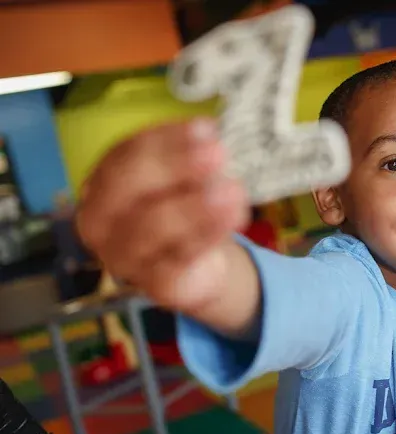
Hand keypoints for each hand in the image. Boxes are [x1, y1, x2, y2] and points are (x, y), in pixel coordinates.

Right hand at [76, 118, 250, 313]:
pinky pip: (179, 258)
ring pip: (153, 226)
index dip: (165, 141)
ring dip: (196, 205)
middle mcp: (101, 221)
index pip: (125, 155)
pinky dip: (209, 235)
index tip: (205, 128)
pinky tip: (234, 216)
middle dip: (175, 167)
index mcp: (103, 184)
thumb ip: (189, 158)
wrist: (199, 266)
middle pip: (129, 188)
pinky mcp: (155, 284)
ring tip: (233, 190)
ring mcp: (124, 256)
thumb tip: (207, 134)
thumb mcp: (183, 179)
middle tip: (218, 153)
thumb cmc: (183, 209)